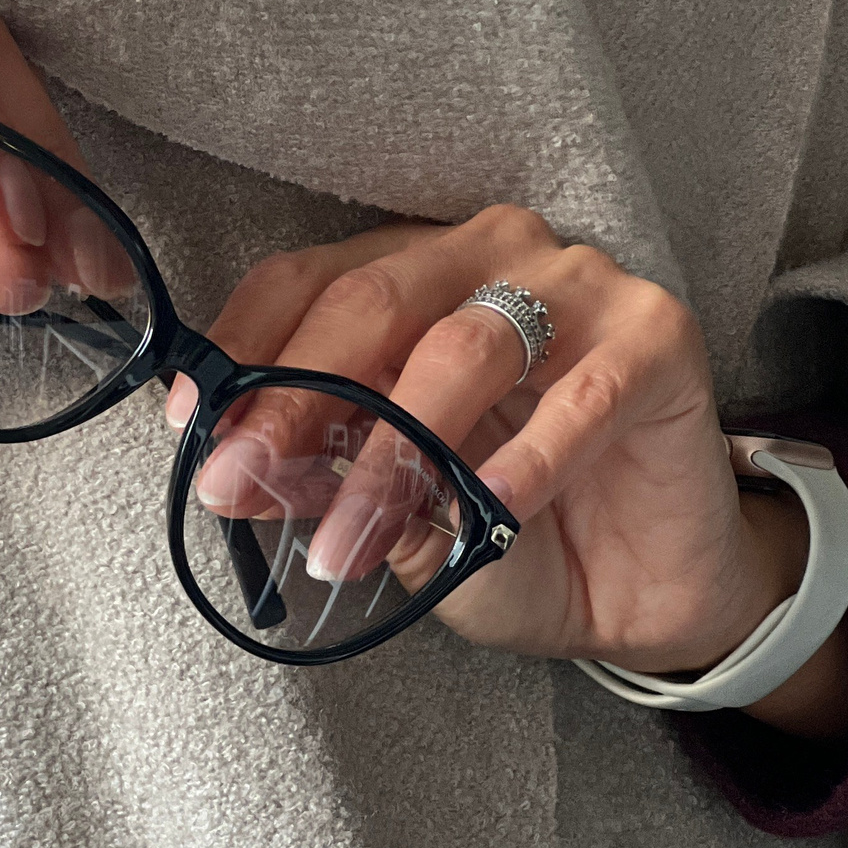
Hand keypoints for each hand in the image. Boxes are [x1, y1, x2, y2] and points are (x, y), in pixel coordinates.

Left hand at [168, 210, 847, 739]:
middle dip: (292, 400)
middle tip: (242, 482)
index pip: (306, 282)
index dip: (242, 352)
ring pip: (460, 346)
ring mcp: (579, 284)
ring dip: (392, 452)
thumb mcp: (397, 511)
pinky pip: (579, 393)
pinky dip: (525, 457)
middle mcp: (490, 254)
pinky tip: (488, 508)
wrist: (640, 593)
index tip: (191, 428)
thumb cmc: (510, 532)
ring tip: (346, 540)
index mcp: (412, 271)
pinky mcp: (657, 335)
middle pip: (371, 303)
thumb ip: (328, 476)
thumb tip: (244, 468)